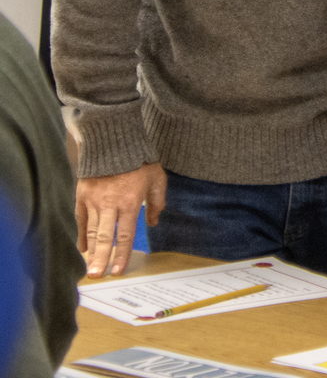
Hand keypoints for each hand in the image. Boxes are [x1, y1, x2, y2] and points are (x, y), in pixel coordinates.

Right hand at [76, 162, 165, 276]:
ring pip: (91, 230)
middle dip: (102, 258)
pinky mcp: (82, 195)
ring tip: (89, 267)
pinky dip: (81, 234)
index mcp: (129, 202)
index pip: (125, 234)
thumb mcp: (157, 178)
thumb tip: (154, 221)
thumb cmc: (139, 159)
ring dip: (90, 251)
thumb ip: (156, 201)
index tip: (118, 270)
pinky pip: (80, 218)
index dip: (122, 254)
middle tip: (98, 276)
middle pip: (105, 237)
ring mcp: (94, 200)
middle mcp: (110, 204)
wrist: (114, 141)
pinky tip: (82, 247)